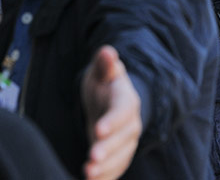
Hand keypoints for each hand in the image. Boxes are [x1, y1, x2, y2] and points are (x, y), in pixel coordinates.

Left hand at [82, 45, 141, 179]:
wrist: (113, 101)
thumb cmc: (105, 84)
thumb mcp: (102, 71)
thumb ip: (104, 63)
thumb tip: (107, 52)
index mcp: (126, 100)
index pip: (122, 111)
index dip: (112, 122)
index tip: (98, 131)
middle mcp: (131, 123)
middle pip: (123, 138)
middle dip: (109, 150)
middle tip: (92, 159)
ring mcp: (127, 142)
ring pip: (121, 158)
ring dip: (106, 168)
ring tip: (88, 174)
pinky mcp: (119, 156)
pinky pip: (116, 169)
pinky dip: (105, 177)